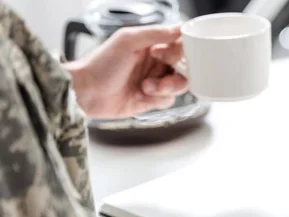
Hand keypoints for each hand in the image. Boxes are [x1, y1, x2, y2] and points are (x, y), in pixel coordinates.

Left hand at [65, 25, 187, 119]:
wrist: (87, 93)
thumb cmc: (101, 64)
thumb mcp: (128, 40)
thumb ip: (156, 33)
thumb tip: (180, 28)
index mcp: (152, 44)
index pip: (180, 44)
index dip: (182, 52)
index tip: (170, 57)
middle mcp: (156, 62)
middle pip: (186, 67)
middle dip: (178, 74)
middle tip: (164, 76)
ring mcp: (155, 81)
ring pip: (180, 85)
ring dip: (167, 87)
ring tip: (147, 87)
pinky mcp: (152, 99)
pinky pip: (169, 100)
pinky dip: (158, 99)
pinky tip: (142, 95)